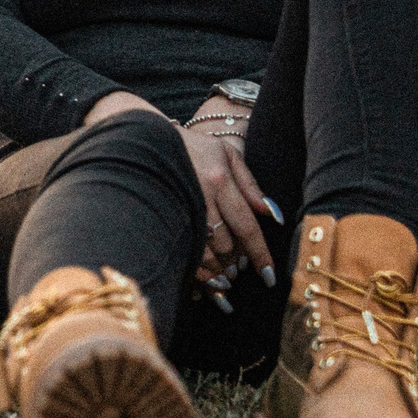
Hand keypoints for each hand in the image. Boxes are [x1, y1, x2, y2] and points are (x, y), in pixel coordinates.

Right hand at [181, 105, 276, 297]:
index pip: (247, 226)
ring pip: (205, 253)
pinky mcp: (162, 216)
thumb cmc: (192, 145)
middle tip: (241, 269)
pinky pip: (183, 252)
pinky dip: (198, 270)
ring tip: (227, 277)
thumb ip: (250, 184)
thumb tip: (273, 215)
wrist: (144, 138)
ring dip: (219, 269)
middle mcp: (200, 197)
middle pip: (226, 244)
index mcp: (219, 181)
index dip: (260, 254)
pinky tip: (206, 279)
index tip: (269, 277)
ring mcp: (178, 208)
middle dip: (237, 262)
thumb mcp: (226, 153)